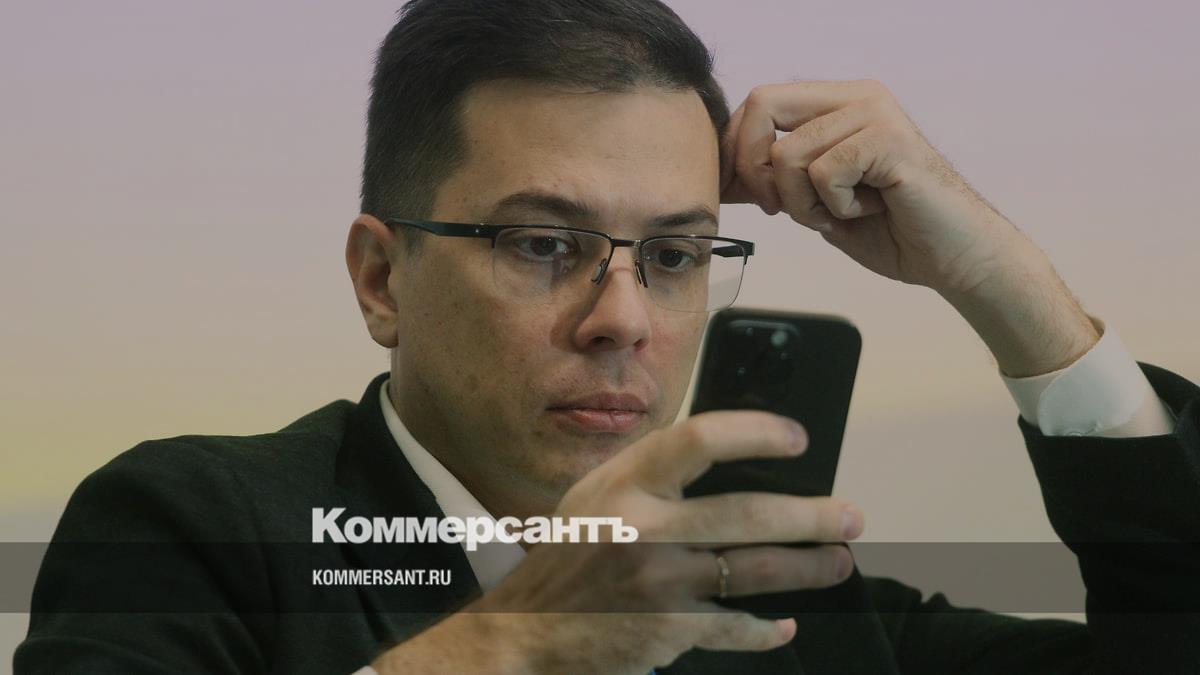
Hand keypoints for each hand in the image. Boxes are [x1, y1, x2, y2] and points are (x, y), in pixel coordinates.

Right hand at [372, 410, 863, 674]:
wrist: (525, 629)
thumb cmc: (569, 555)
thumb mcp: (597, 495)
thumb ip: (651, 474)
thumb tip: (730, 458)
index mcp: (625, 483)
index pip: (700, 440)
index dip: (757, 433)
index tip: (795, 439)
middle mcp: (643, 527)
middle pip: (749, 513)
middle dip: (813, 516)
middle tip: (849, 516)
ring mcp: (659, 582)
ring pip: (754, 571)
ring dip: (808, 567)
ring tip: (837, 562)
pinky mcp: (668, 630)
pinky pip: (735, 628)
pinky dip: (766, 629)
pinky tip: (784, 624)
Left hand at [722, 80, 1098, 375]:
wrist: (954, 258)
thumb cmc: (891, 231)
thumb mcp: (814, 203)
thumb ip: (775, 180)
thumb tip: (722, 172)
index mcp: (837, 103)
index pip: (757, 103)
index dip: (734, 149)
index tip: (734, 192)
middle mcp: (856, 97)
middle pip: (762, 105)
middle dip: (755, 169)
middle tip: (781, 208)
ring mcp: (874, 113)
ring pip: (788, 153)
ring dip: (803, 203)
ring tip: (844, 212)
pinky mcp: (888, 139)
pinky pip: (824, 173)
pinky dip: (835, 207)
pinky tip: (869, 210)